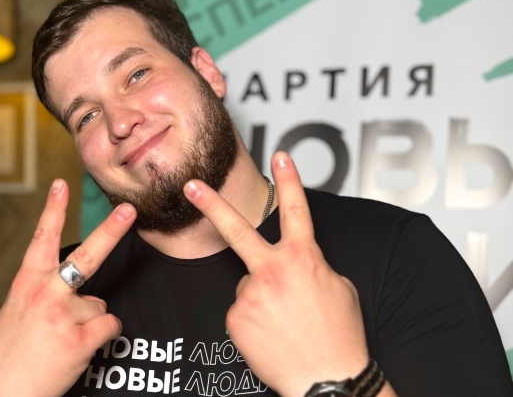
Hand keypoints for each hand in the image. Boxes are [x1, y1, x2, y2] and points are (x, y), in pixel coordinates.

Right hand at [0, 179, 135, 396]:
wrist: (2, 396)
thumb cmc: (12, 353)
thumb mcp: (19, 311)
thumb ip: (46, 291)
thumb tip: (84, 289)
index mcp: (27, 282)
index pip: (42, 239)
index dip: (53, 210)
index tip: (61, 184)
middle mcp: (46, 293)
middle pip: (88, 256)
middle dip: (112, 230)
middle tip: (130, 210)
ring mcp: (64, 315)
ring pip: (100, 304)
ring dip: (89, 321)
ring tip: (63, 339)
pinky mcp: (79, 339)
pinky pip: (110, 326)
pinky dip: (101, 336)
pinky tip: (77, 348)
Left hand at [184, 152, 369, 396]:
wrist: (328, 382)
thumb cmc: (339, 336)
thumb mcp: (338, 289)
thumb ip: (310, 266)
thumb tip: (289, 262)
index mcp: (303, 259)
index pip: (296, 210)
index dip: (289, 181)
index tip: (280, 156)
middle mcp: (273, 271)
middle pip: (236, 229)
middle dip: (210, 203)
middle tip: (190, 185)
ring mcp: (250, 295)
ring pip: (247, 283)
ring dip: (261, 295)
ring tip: (283, 320)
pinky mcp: (235, 318)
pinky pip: (241, 309)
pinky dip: (253, 317)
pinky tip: (271, 332)